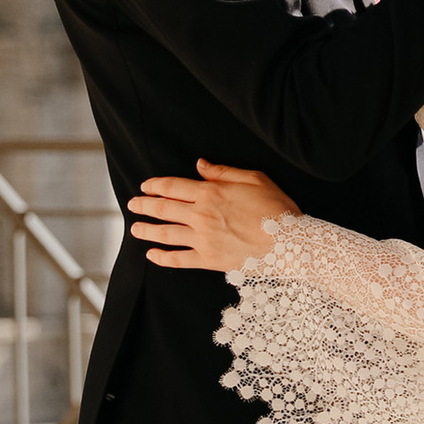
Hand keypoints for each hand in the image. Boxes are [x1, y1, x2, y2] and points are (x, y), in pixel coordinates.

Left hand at [129, 162, 301, 273]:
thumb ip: (222, 172)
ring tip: (135, 229)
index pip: (172, 187)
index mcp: (210, 193)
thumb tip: (199, 164)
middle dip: (144, 206)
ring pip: (165, 234)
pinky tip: (152, 255)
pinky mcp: (209, 260)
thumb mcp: (253, 179)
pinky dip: (162, 258)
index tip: (144, 186)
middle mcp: (201, 215)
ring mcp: (203, 239)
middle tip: (133, 205)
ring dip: (147, 230)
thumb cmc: (276, 208)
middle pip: (163, 209)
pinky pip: (179, 260)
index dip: (154, 186)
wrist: (290, 242)